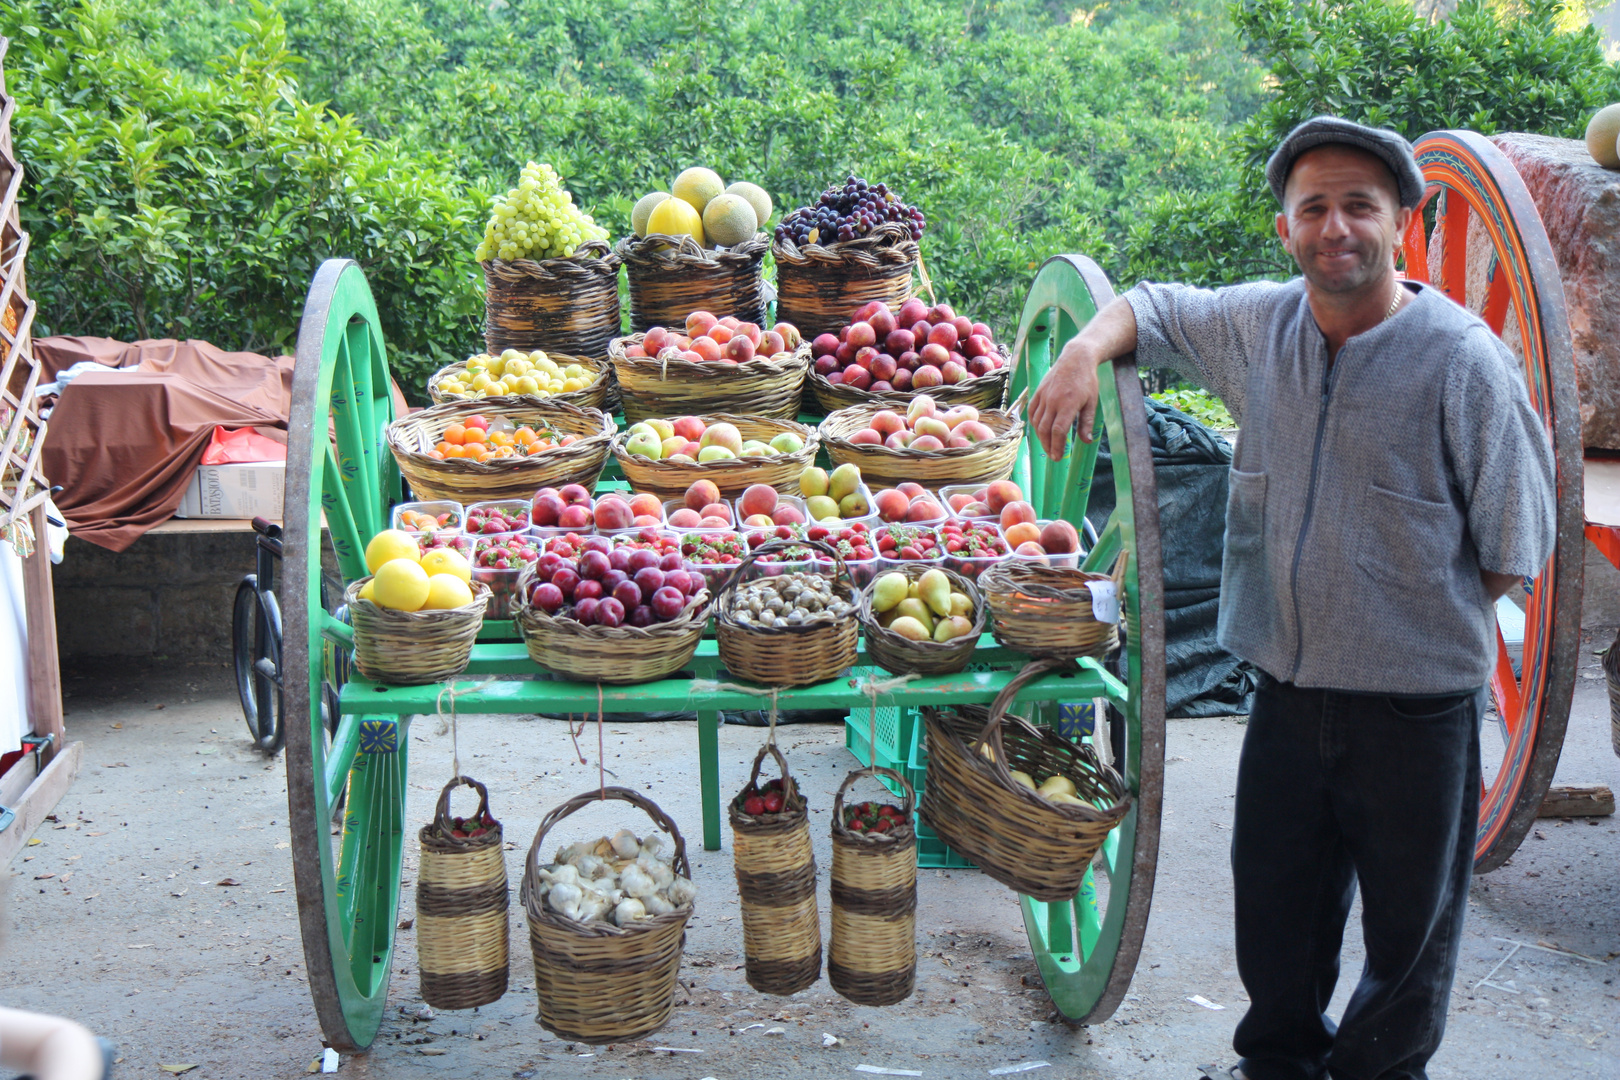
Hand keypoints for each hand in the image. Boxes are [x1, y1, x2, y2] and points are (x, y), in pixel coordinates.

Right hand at [1029, 337, 1101, 460]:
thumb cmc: (1087, 381)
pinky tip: (1039, 430)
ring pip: (1037, 422)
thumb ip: (1087, 423)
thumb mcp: (1092, 402)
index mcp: (1068, 404)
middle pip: (1045, 429)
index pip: (1058, 431)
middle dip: (1048, 446)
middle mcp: (1053, 401)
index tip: (1059, 457)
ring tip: (1047, 446)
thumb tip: (1086, 441)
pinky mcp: (1038, 391)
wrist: (1076, 358)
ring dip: (1040, 437)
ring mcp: (1044, 396)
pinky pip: (1032, 411)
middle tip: (1053, 456)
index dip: (1057, 446)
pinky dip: (1034, 423)